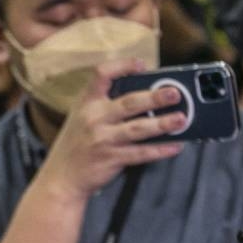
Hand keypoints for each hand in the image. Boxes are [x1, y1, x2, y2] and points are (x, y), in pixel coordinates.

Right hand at [37, 58, 186, 202]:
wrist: (61, 177)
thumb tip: (144, 96)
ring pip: (138, 129)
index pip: (102, 75)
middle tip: (175, 93)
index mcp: (86, 102)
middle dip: (155, 97)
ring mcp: (103, 139)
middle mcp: (94, 118)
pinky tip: (175, 145)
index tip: (141, 65)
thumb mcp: (81, 116)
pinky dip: (160, 150)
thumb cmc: (76, 144)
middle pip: (129, 103)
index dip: (122, 66)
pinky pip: (141, 153)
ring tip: (181, 119)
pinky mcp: (112, 159)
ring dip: (162, 123)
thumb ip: (104, 104)